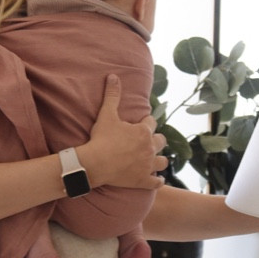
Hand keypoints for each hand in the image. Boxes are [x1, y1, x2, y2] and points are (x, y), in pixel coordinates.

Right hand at [78, 75, 165, 189]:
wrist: (95, 163)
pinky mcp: (143, 180)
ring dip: (159, 159)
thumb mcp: (106, 114)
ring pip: (163, 161)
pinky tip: (156, 179)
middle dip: (155, 140)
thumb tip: (113, 76)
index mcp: (144, 131)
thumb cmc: (101, 139)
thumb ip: (112, 95)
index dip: (146, 123)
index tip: (140, 124)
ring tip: (153, 159)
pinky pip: (157, 182)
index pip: (151, 123)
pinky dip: (157, 181)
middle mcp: (150, 148)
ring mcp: (148, 165)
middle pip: (161, 141)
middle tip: (146, 141)